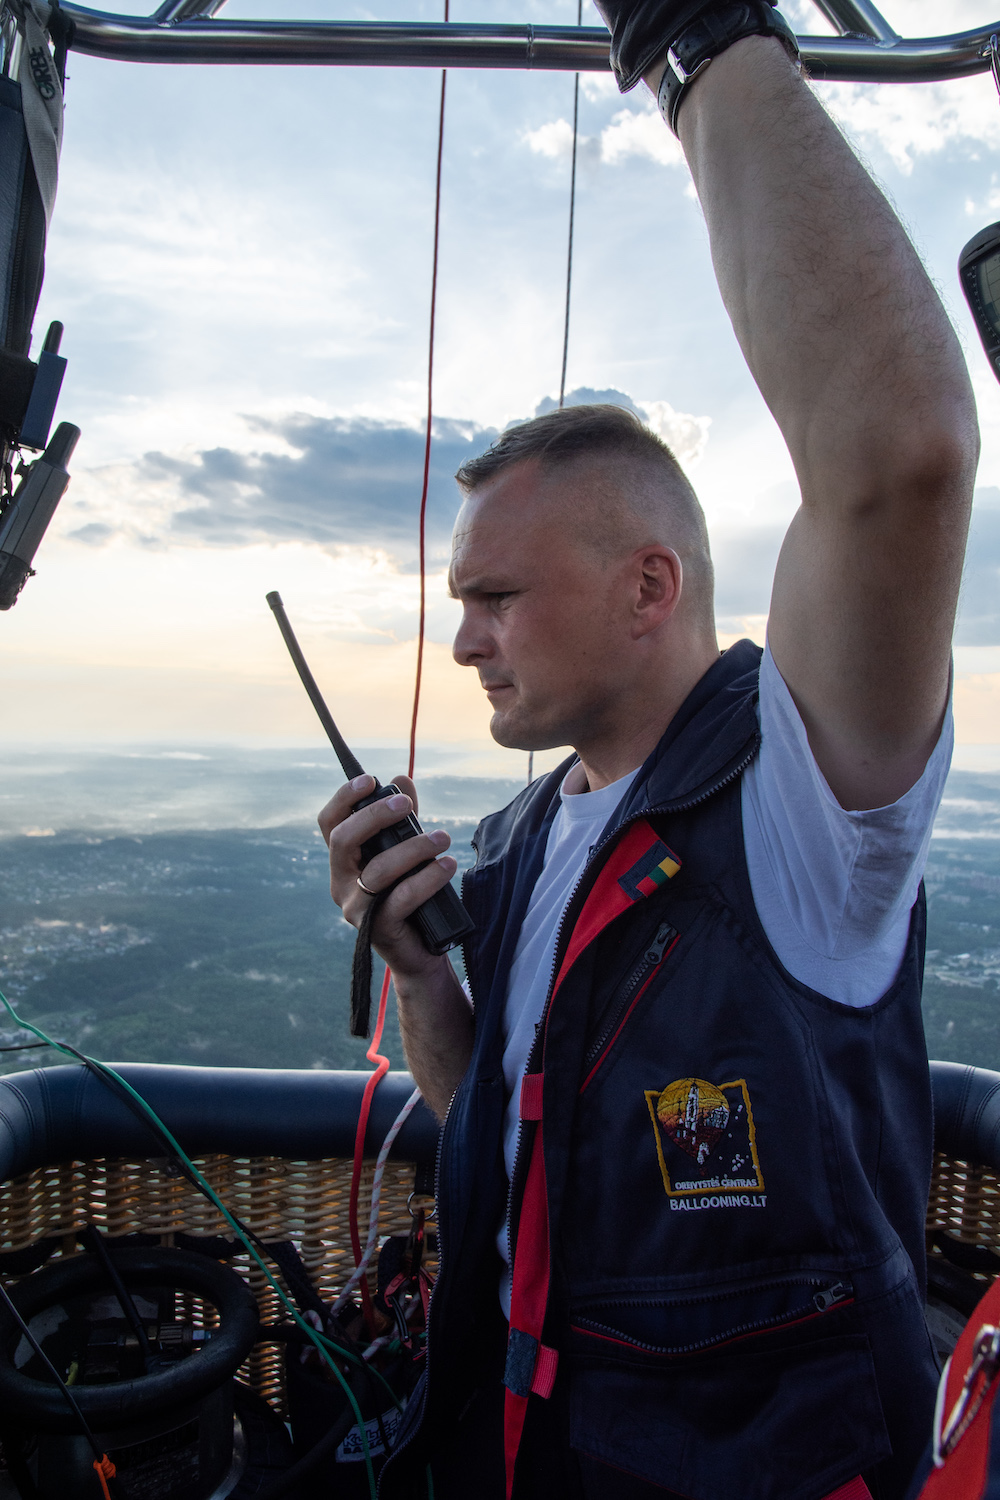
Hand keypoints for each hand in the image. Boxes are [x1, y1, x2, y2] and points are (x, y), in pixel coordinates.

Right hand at [318, 774, 456, 980]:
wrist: (421, 952)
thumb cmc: (411, 896)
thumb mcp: (407, 853)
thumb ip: (403, 819)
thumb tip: (401, 778)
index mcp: (344, 862)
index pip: (329, 824)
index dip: (344, 798)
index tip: (370, 780)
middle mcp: (342, 883)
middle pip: (343, 840)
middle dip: (376, 816)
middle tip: (408, 807)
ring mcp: (356, 908)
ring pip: (377, 870)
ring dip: (413, 848)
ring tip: (443, 838)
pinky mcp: (377, 929)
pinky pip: (401, 898)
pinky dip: (427, 878)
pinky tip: (447, 866)